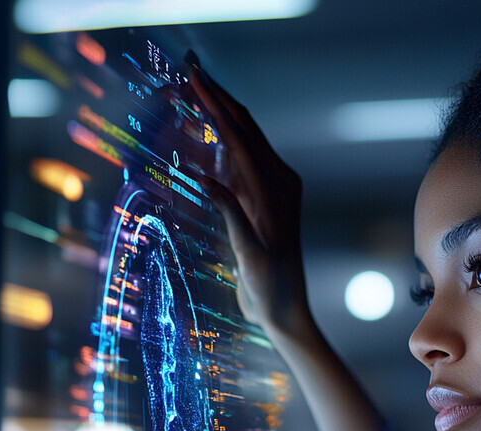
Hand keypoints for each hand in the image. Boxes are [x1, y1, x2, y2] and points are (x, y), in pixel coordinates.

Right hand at [188, 61, 311, 338]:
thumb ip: (231, 213)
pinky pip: (245, 165)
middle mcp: (279, 185)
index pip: (240, 138)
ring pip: (246, 144)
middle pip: (246, 131)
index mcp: (274, 193)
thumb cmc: (269, 287)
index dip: (216, 105)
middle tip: (193, 71)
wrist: (286, 309)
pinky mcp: (266, 204)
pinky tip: (212, 135)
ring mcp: (274, 193)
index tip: (196, 77)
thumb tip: (206, 177)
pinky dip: (227, 146)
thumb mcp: (248, 253)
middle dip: (220, 100)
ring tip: (199, 92)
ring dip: (224, 118)